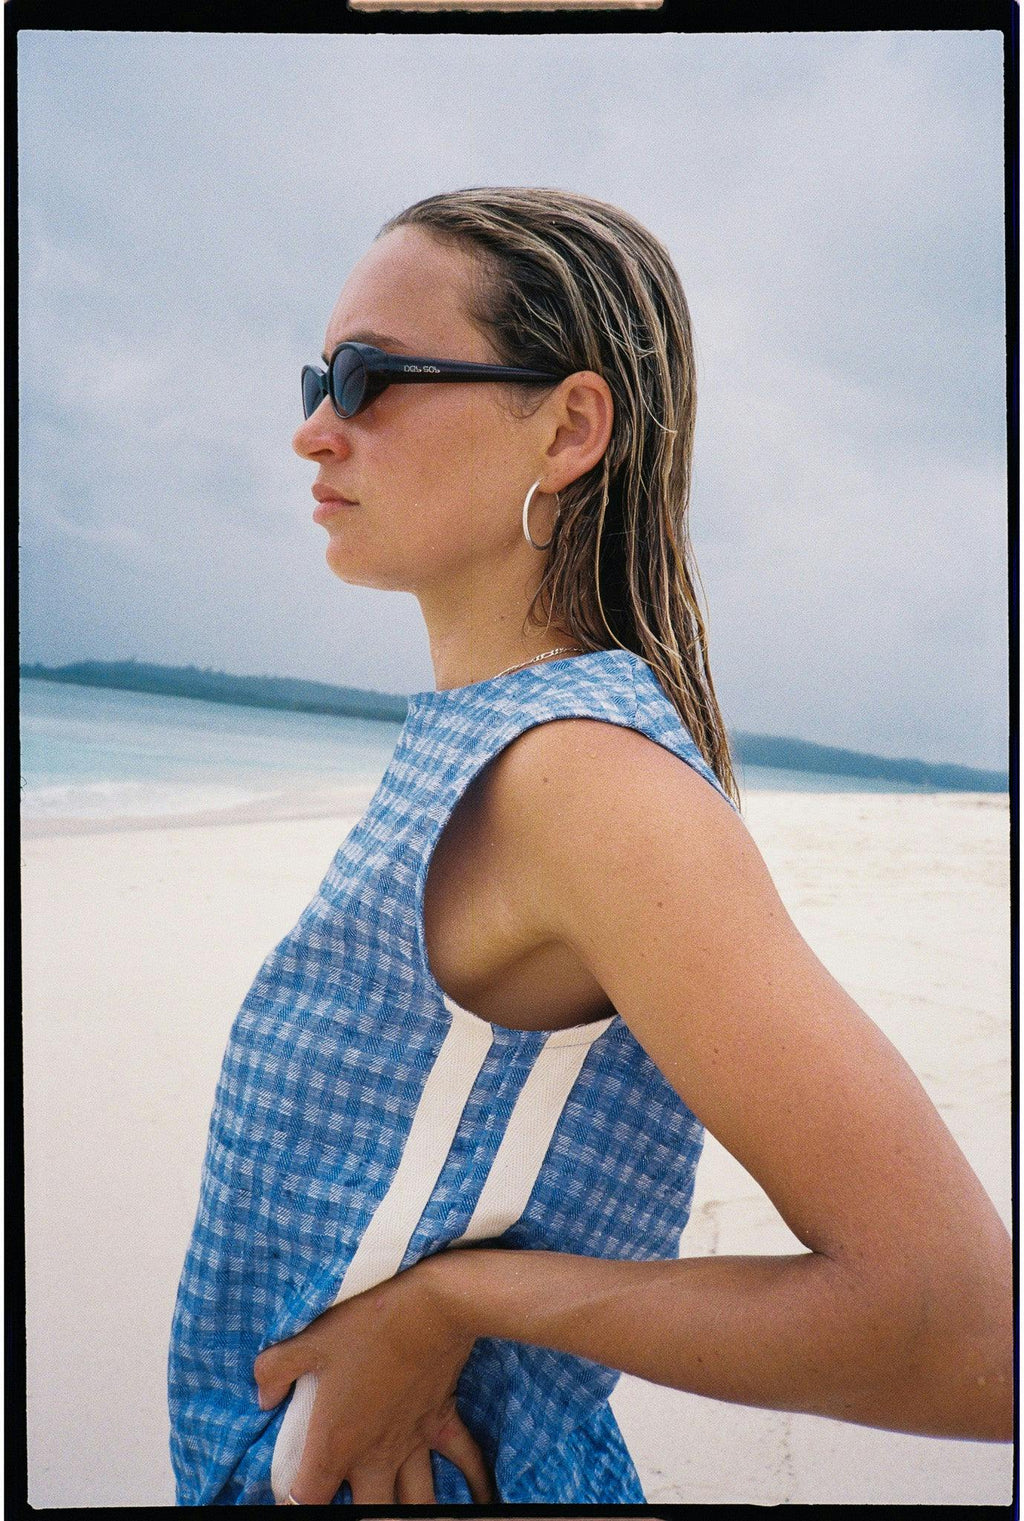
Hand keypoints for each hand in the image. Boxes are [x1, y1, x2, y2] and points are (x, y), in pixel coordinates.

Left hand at [253, 1261, 494, 1504]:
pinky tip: (482, 1499)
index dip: (291, 1500)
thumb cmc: (369, 1321)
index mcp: (337, 1442)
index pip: (306, 1498)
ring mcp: (413, 1441)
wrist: (433, 1303)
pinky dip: (474, 1484)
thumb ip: (275, 1370)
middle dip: (356, 1514)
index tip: (288, 1493)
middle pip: (367, 1512)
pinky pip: (465, 1463)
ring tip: (399, 1509)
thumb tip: (263, 1395)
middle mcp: (376, 1454)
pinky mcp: (442, 1420)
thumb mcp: (308, 1339)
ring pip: (416, 1503)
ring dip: (409, 1511)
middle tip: (349, 1500)